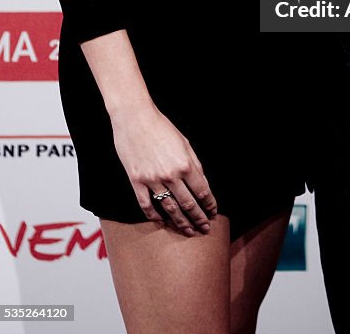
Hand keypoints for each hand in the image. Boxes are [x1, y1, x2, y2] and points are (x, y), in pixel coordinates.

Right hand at [110, 102, 217, 236]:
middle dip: (199, 218)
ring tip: (188, 231)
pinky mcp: (136, 181)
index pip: (202, 191)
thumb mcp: (184, 143)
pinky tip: (162, 223)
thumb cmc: (162, 127)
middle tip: (205, 229)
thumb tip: (202, 183)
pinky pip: (146, 205)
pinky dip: (154, 217)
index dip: (209, 205)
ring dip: (181, 222)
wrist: (135, 118)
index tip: (213, 213)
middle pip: (188, 204)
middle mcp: (170, 175)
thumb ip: (194, 164)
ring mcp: (152, 180)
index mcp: (185, 164)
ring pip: (169, 209)